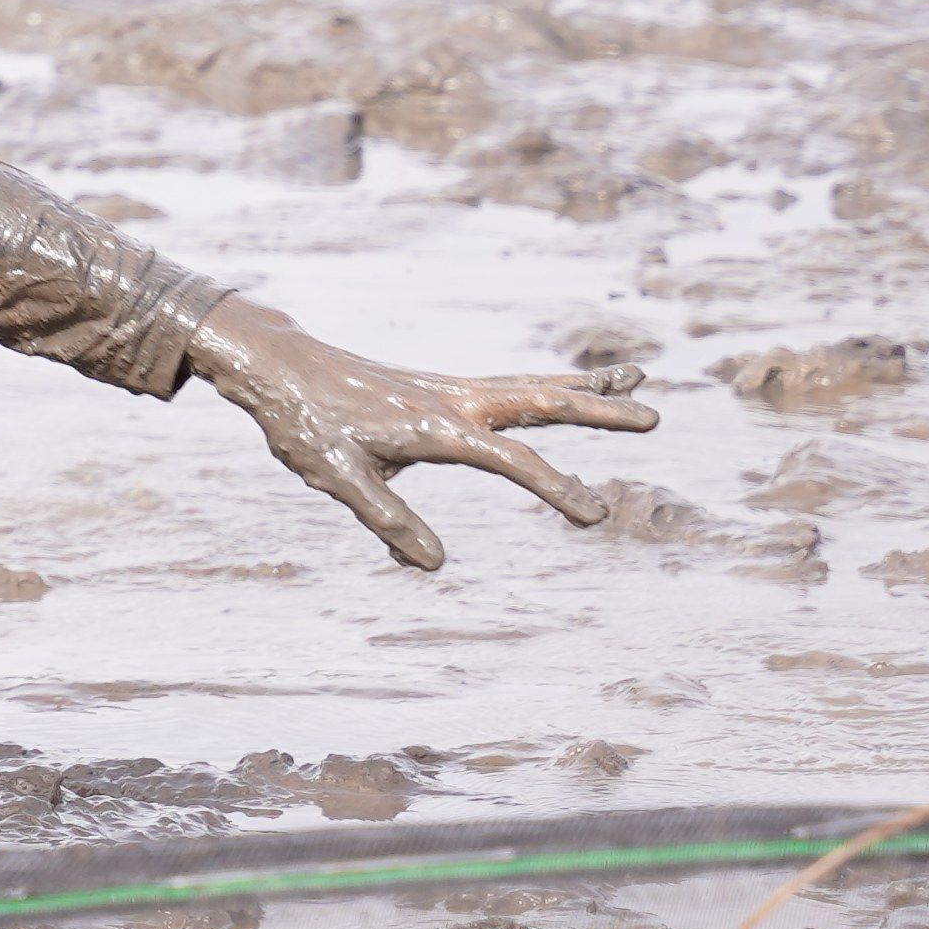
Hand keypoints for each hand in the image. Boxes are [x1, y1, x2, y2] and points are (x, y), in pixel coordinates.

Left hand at [190, 306, 652, 572]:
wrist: (275, 363)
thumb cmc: (303, 421)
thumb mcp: (338, 477)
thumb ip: (387, 520)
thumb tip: (435, 564)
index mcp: (433, 426)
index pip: (511, 460)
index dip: (555, 488)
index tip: (596, 514)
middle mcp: (451, 400)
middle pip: (540, 402)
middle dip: (597, 412)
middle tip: (654, 416)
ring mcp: (448, 389)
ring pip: (531, 386)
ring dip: (584, 388)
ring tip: (636, 381)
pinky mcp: (438, 388)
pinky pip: (507, 385)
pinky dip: (546, 384)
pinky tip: (563, 388)